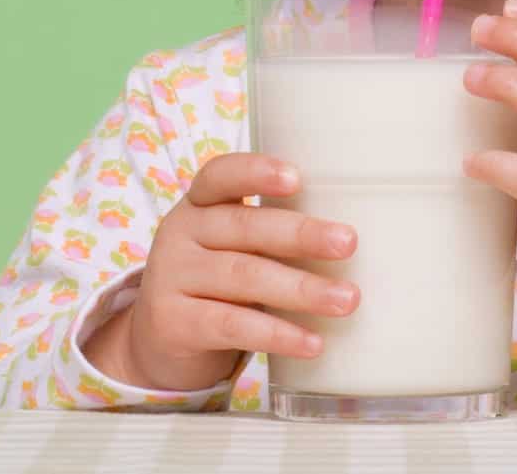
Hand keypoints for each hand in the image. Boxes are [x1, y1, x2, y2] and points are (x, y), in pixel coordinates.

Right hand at [81, 152, 359, 391]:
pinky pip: (231, 326)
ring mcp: (171, 278)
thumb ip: (276, 235)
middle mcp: (180, 234)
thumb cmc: (221, 282)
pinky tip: (312, 343)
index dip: (255, 172)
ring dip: (301, 289)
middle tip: (349, 243)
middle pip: (244, 227)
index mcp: (201, 204)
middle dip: (301, 235)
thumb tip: (355, 241)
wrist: (162, 342)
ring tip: (347, 300)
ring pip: (243, 277)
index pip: (220, 176)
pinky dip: (277, 334)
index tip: (296, 178)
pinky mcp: (172, 324)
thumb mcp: (237, 248)